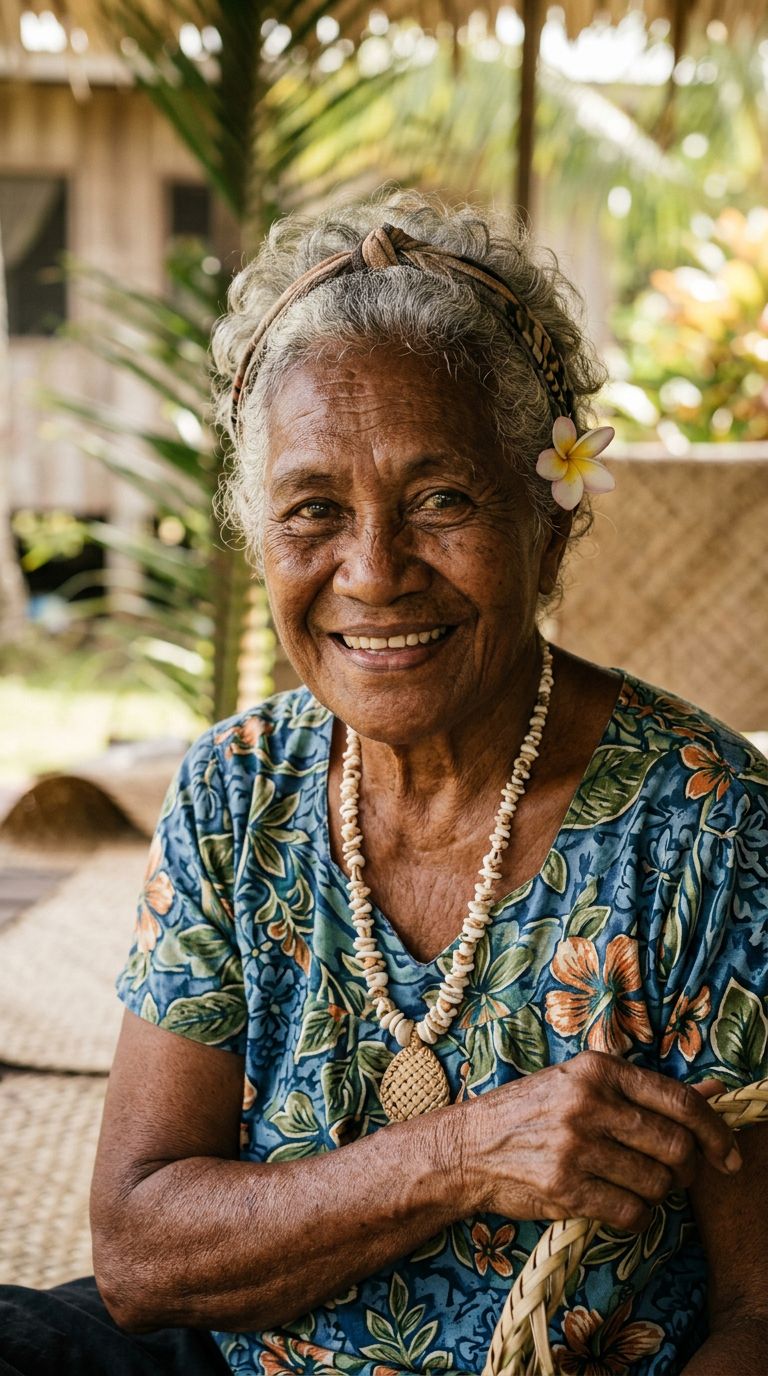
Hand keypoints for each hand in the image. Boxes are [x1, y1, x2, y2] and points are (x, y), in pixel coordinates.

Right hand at [455, 1051, 741, 1231]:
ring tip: (632, 1184)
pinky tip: (619, 1206)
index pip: (679, 1101)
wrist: (468, 1146)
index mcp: (598, 1069)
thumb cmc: (531, 1112)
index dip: (715, 1132)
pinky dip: (636, 1217)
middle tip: (673, 1174)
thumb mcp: (583, 1085)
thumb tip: (712, 1091)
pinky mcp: (564, 1187)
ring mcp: (575, 1146)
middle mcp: (588, 1103)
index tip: (728, 1155)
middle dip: (685, 1169)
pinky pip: (630, 1213)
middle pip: (675, 1146)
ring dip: (656, 1194)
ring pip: (656, 1184)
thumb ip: (646, 1092)